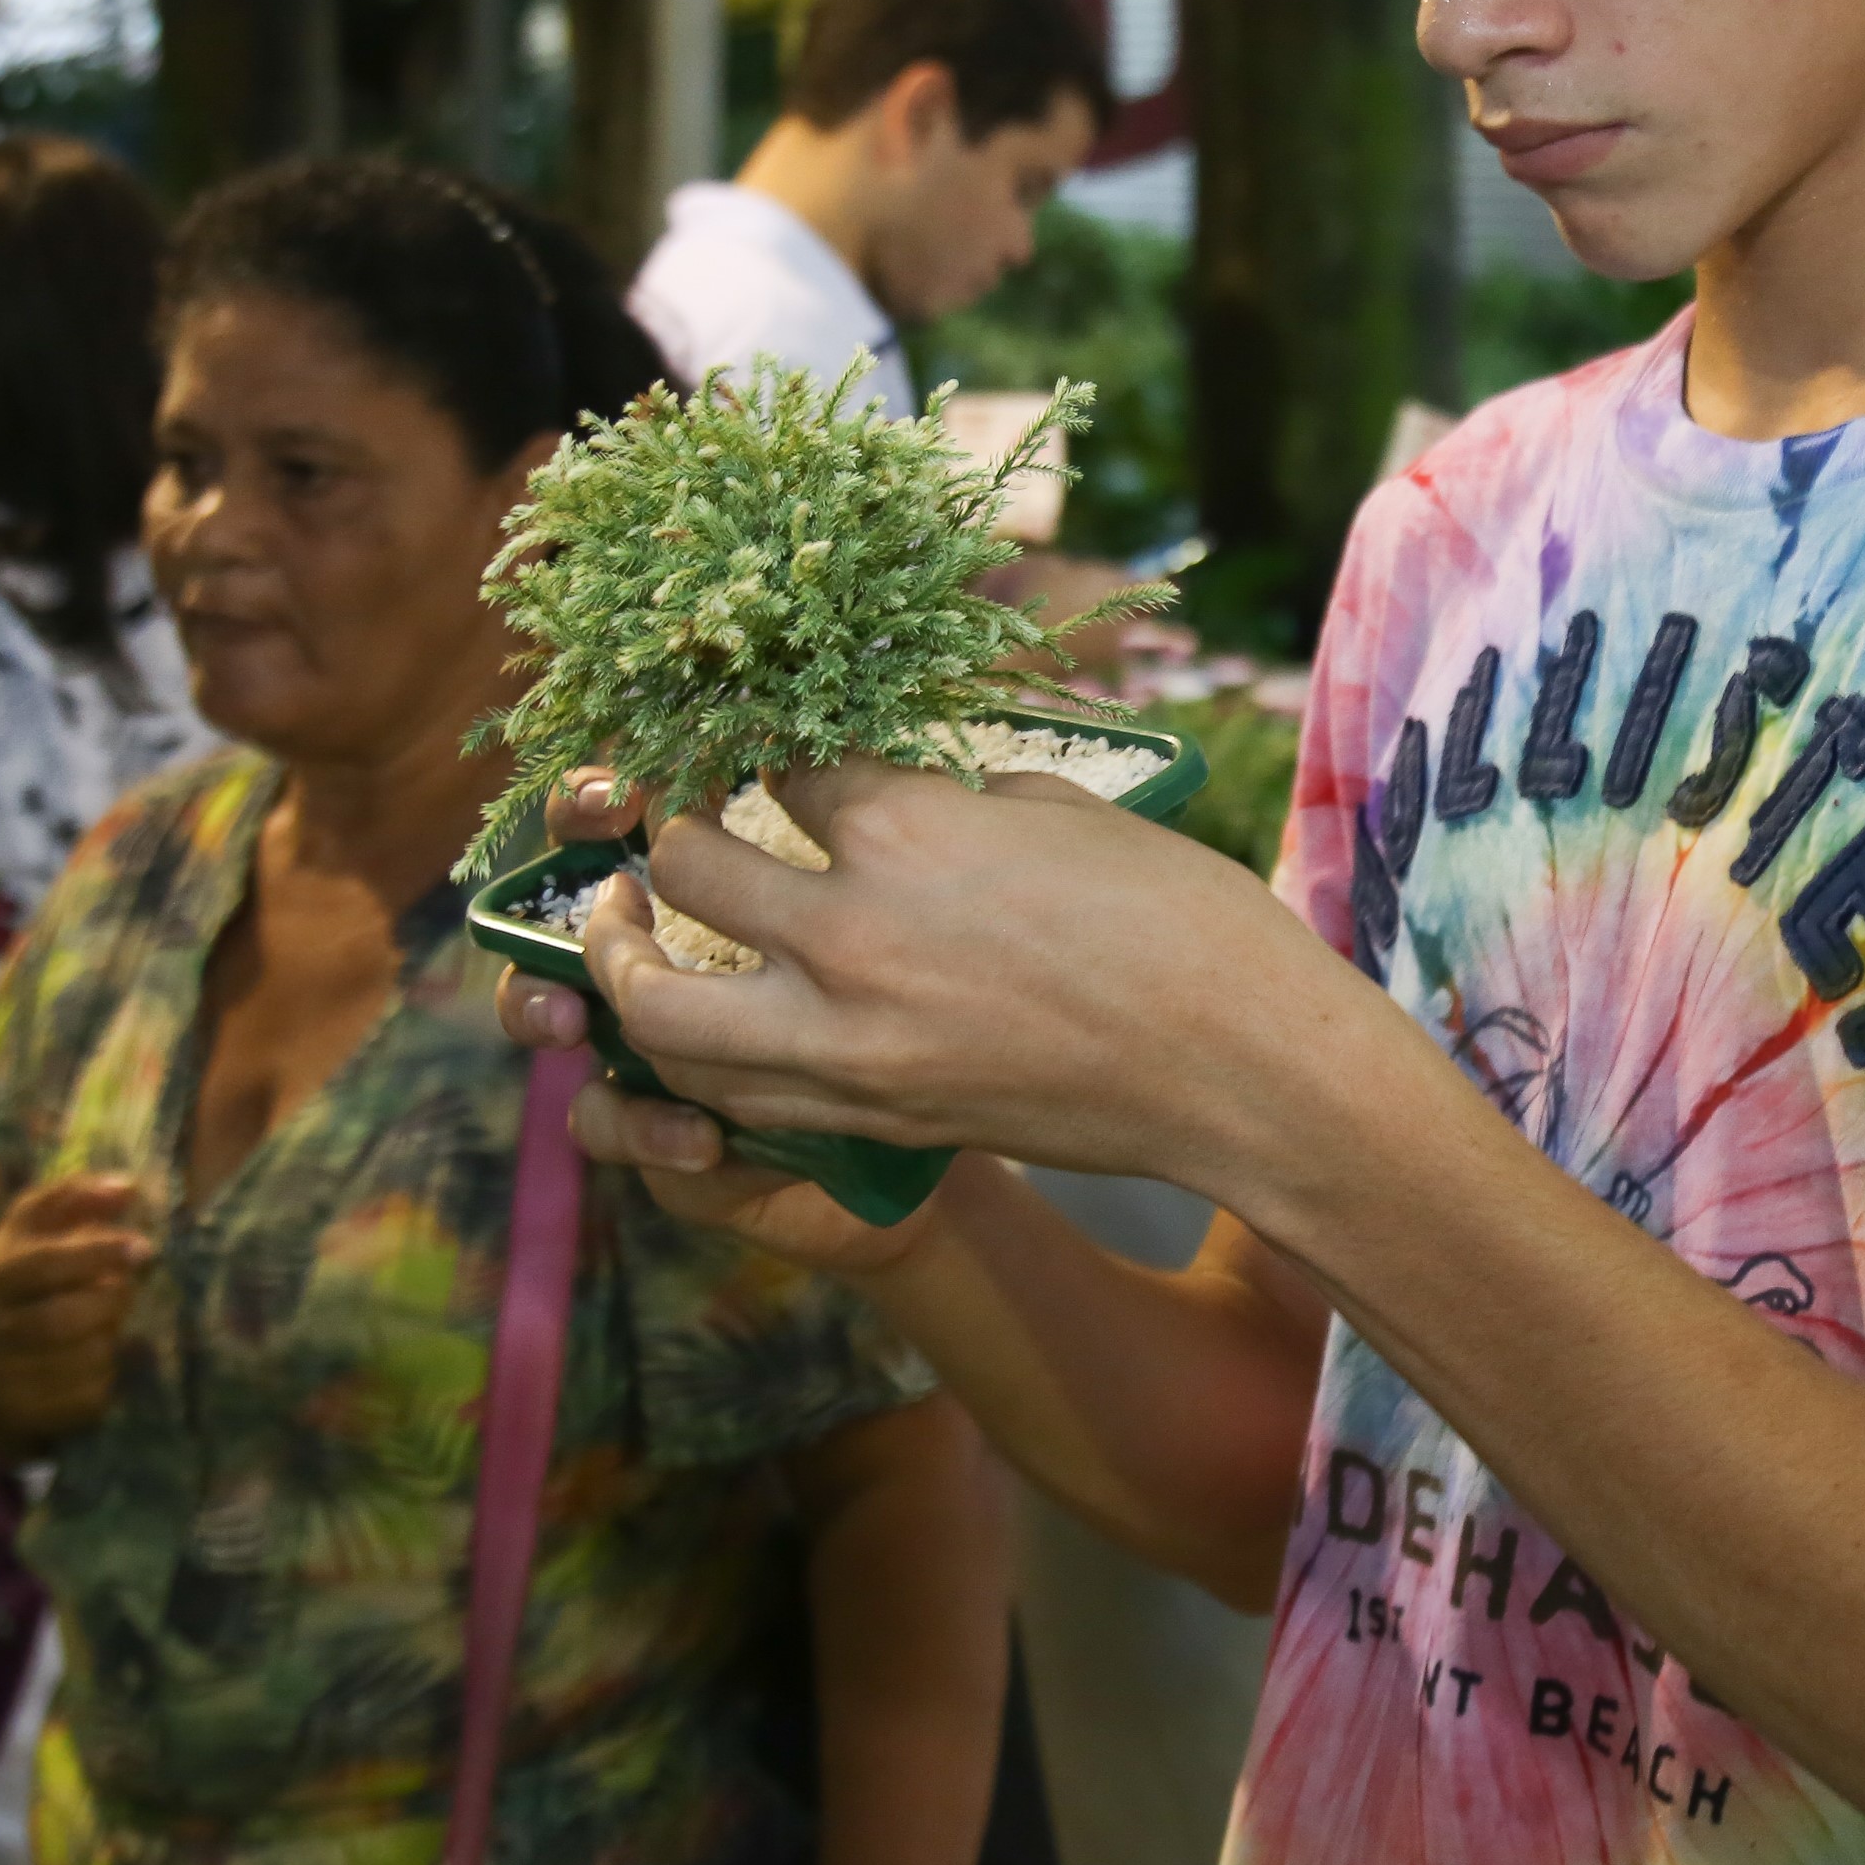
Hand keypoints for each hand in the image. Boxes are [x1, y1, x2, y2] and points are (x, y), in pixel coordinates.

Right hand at [0, 1175, 150, 1452]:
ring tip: (111, 1326)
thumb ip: (71, 1199)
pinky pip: (87, 1400)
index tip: (143, 1248)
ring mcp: (3, 1380)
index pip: (44, 1265)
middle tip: (131, 1291)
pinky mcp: (24, 1417)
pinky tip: (104, 1362)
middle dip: (112, 1303)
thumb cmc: (13, 1282)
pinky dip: (108, 1378)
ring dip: (112, 1340)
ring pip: (83, 1361)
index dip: (97, 1254)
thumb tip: (128, 1186)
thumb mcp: (26, 1233)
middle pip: (63, 1319)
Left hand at [561, 752, 1346, 1191]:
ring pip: (665, 1018)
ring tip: (625, 935)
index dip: (756, 747)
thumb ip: (952, 802)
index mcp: (907, 833)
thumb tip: (899, 796)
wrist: (1239, 1069)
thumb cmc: (1180, 920)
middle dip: (661, 841)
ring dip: (630, 967)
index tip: (753, 742)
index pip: (775, 771)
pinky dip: (694, 1058)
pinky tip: (703, 1021)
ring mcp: (854, 1046)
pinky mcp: (873, 1123)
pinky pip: (736, 1095)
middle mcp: (853, 938)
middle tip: (662, 830)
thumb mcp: (1061, 811)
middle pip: (684, 876)